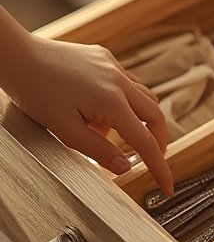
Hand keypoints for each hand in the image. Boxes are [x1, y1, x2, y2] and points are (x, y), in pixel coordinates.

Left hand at [7, 35, 173, 195]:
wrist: (18, 57)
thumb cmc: (35, 91)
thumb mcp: (64, 130)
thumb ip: (98, 150)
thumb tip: (124, 167)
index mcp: (112, 101)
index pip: (145, 141)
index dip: (159, 166)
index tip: (167, 185)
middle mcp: (119, 81)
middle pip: (156, 116)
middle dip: (157, 141)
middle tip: (151, 160)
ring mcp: (114, 66)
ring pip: (145, 97)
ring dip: (141, 120)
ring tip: (112, 134)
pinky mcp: (105, 58)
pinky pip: (128, 83)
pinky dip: (126, 101)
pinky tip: (102, 110)